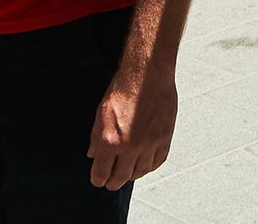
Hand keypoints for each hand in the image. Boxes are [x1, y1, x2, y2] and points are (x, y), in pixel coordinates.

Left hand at [88, 62, 176, 190]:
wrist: (147, 74)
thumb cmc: (124, 89)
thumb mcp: (101, 113)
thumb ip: (95, 137)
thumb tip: (92, 154)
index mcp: (110, 140)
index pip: (101, 172)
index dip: (98, 179)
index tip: (98, 180)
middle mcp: (130, 146)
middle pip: (121, 177)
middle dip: (113, 182)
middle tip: (111, 183)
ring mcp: (149, 143)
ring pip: (140, 172)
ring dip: (132, 175)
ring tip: (127, 173)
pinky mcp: (164, 138)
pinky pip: (157, 161)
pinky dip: (149, 167)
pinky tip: (144, 164)